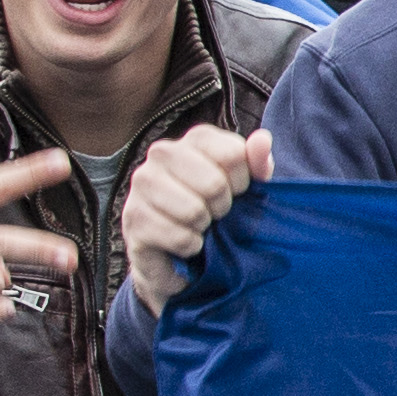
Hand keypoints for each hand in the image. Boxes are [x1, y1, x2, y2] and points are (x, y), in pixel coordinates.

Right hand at [122, 124, 273, 312]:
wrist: (179, 256)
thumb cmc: (215, 212)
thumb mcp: (244, 187)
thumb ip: (257, 163)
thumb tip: (263, 139)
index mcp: (194, 139)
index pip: (233, 154)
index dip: (242, 182)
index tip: (235, 191)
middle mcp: (162, 153)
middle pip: (214, 184)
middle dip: (222, 208)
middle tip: (214, 214)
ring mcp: (143, 183)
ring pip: (194, 211)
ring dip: (204, 228)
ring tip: (197, 226)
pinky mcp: (133, 217)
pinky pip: (179, 237)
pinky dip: (190, 246)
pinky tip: (184, 243)